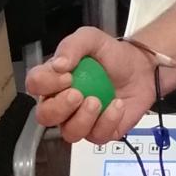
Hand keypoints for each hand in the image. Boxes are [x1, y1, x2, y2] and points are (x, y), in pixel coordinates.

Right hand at [26, 27, 160, 145]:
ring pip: (69, 133)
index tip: (67, 75)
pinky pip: (97, 136)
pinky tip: (117, 105)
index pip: (34, 86)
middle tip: (78, 94)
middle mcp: (62, 103)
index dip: (46, 84)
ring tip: (97, 101)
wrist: (140, 68)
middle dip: (60, 107)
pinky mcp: (101, 131)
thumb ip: (72, 46)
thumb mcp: (91, 39)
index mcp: (53, 80)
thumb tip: (59, 64)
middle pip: (44, 116)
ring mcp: (80, 120)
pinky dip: (108, 121)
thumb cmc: (112, 55)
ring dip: (82, 119)